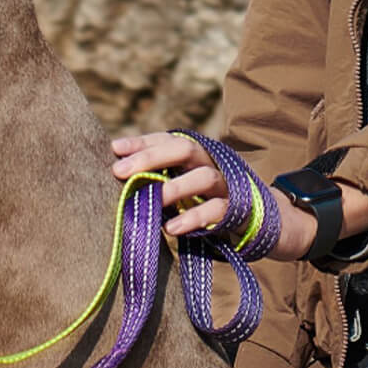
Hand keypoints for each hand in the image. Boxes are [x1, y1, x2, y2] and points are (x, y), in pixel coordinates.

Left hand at [111, 132, 230, 234]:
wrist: (253, 223)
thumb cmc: (202, 203)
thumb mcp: (178, 187)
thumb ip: (155, 180)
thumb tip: (116, 175)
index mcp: (194, 155)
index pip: (167, 140)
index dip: (141, 142)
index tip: (114, 148)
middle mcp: (210, 163)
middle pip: (184, 149)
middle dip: (150, 158)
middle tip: (119, 171)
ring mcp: (225, 186)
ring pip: (204, 177)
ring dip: (175, 188)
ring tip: (151, 201)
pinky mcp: (236, 210)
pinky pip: (217, 210)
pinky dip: (194, 218)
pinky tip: (171, 228)